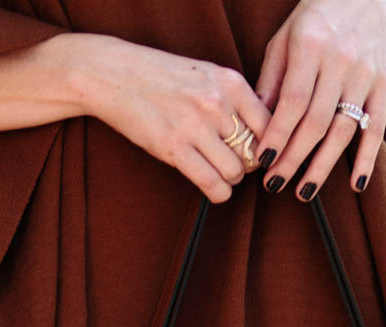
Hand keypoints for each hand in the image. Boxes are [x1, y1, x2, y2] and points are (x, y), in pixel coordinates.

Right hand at [79, 37, 271, 203]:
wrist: (116, 74)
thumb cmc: (162, 77)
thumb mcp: (206, 76)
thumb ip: (233, 100)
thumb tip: (261, 137)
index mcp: (230, 82)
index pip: (269, 125)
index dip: (268, 146)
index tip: (258, 154)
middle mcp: (216, 103)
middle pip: (253, 151)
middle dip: (248, 164)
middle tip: (235, 164)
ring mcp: (195, 126)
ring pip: (235, 171)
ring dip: (231, 179)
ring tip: (220, 173)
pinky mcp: (174, 148)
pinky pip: (211, 183)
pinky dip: (218, 193)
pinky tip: (214, 189)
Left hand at [254, 0, 385, 197]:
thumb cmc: (317, 18)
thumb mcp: (285, 38)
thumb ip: (272, 80)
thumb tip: (255, 125)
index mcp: (311, 46)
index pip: (292, 102)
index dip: (277, 135)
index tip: (263, 162)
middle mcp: (341, 61)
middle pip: (315, 122)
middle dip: (293, 158)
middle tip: (275, 183)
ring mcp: (365, 75)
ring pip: (343, 130)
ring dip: (323, 167)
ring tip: (303, 192)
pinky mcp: (384, 84)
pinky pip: (377, 128)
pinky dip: (367, 159)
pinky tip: (355, 184)